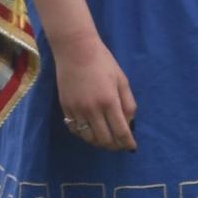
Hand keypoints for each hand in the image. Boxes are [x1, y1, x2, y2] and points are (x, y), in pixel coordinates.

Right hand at [51, 36, 137, 150]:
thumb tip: (129, 123)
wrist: (75, 50)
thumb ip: (128, 103)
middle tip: (120, 144)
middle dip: (115, 146)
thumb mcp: (122, 80)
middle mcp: (92, 110)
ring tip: (106, 139)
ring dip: (99, 142)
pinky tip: (90, 130)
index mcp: (109, 101)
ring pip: (88, 138)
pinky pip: (75, 129)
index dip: (128, 143)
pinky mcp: (65, 108)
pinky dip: (84, 134)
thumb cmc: (103, 62)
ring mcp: (77, 110)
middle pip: (104, 140)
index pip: (121, 132)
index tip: (132, 147)